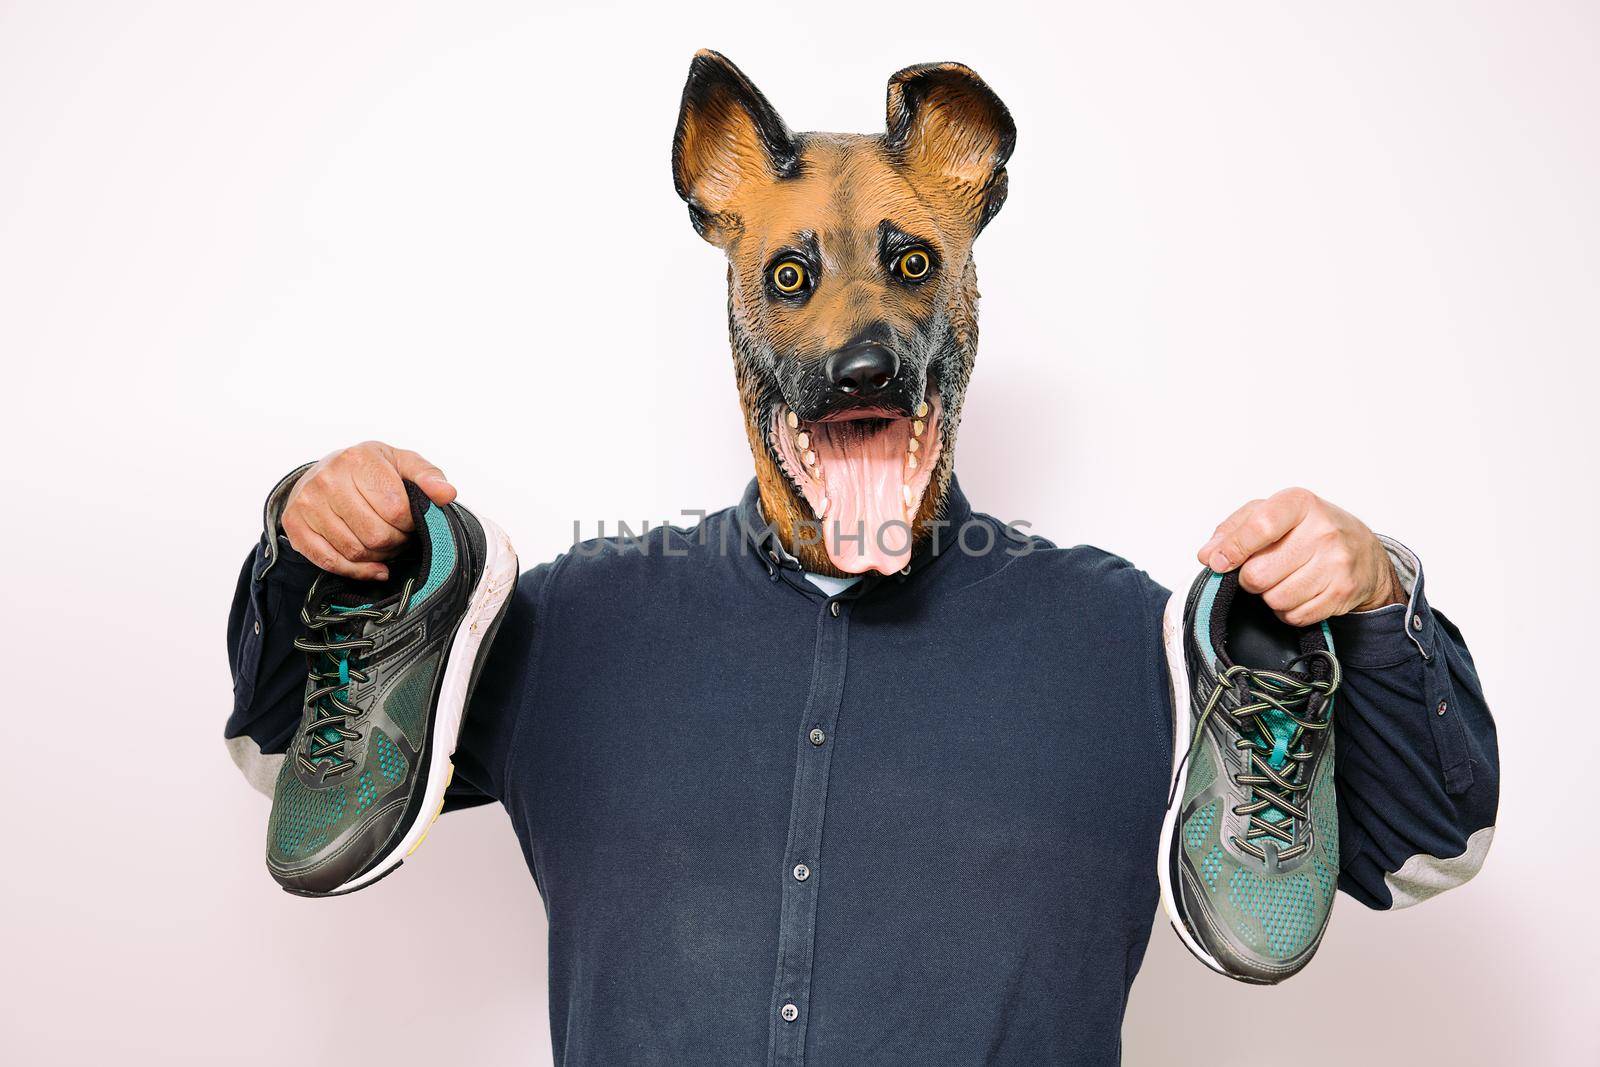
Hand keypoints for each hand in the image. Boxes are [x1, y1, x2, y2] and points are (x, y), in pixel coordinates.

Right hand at [282, 441, 456, 579]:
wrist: (324, 472)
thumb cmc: (369, 470)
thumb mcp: (401, 463)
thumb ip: (428, 476)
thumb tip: (447, 494)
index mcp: (358, 459)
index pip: (396, 510)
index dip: (410, 523)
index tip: (410, 521)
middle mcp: (328, 479)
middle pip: (376, 535)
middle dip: (396, 542)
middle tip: (399, 536)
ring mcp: (308, 503)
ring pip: (355, 551)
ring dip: (378, 556)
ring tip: (384, 544)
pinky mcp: (295, 525)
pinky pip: (330, 562)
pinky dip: (357, 572)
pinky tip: (373, 567)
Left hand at [1196, 487, 1403, 625]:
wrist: (1364, 552)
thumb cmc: (1310, 529)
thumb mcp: (1272, 514)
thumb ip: (1234, 530)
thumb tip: (1208, 555)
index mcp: (1299, 503)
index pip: (1260, 527)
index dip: (1233, 549)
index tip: (1217, 562)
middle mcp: (1322, 531)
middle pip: (1259, 574)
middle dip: (1250, 578)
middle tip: (1262, 569)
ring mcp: (1336, 563)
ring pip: (1275, 599)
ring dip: (1270, 595)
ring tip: (1284, 579)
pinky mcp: (1343, 592)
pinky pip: (1295, 616)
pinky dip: (1289, 610)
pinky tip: (1299, 592)